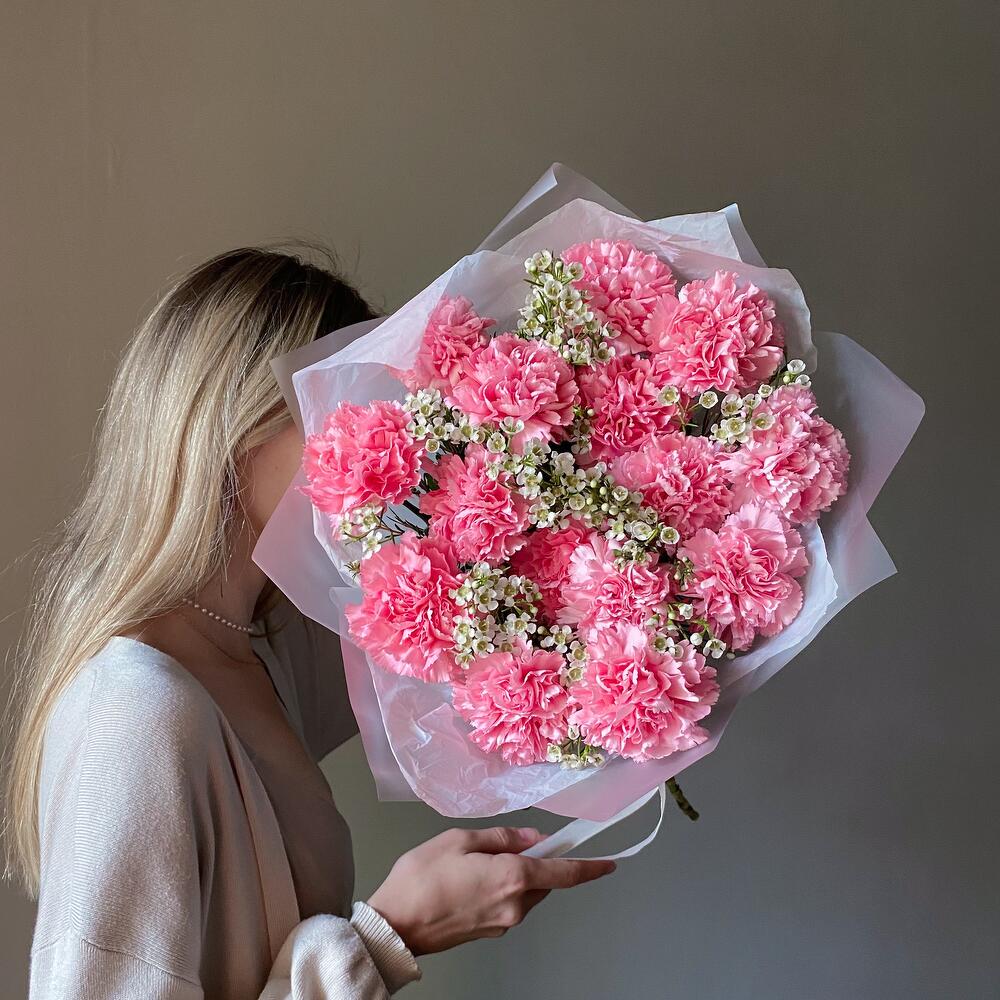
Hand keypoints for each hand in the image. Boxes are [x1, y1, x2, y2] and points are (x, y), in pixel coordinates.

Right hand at [367, 826, 615, 955]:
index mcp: (512, 877)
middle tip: (512, 842)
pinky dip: (504, 887)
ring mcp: (503, 923)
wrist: (395, 925)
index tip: (610, 864)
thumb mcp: (460, 839)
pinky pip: (509, 904)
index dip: (590, 867)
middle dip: (539, 861)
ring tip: (480, 859)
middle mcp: (515, 905)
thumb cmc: (421, 877)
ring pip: (527, 892)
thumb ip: (502, 837)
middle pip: (545, 881)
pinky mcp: (490, 932)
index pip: (565, 873)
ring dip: (518, 874)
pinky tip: (474, 878)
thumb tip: (534, 838)